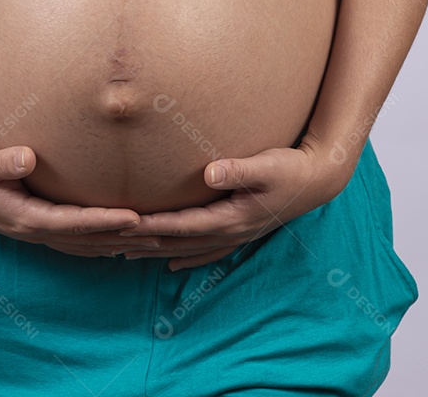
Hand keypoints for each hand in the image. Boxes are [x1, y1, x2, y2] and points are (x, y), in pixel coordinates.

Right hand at [0, 143, 167, 257]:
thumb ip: (1, 161)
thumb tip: (26, 157)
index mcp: (24, 217)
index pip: (73, 223)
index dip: (104, 221)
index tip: (134, 217)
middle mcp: (34, 230)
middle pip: (87, 240)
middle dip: (122, 238)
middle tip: (160, 232)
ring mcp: (36, 232)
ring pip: (86, 245)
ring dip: (117, 243)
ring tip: (152, 240)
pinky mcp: (38, 226)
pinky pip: (77, 240)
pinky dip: (102, 241)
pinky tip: (122, 239)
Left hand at [115, 137, 350, 270]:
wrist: (319, 180)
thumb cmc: (291, 167)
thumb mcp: (268, 164)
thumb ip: (239, 170)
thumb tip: (210, 171)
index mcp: (231, 218)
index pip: (182, 224)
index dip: (152, 226)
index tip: (124, 225)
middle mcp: (229, 232)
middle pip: (177, 241)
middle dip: (143, 243)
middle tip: (108, 243)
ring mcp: (235, 235)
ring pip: (187, 249)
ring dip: (156, 252)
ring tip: (124, 254)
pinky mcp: (239, 231)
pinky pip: (205, 251)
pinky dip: (185, 258)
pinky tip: (170, 264)